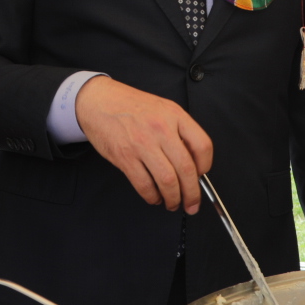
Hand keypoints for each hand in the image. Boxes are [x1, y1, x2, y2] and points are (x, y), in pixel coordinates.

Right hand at [75, 75, 210, 212]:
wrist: (99, 100)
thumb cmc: (130, 106)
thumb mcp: (162, 109)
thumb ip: (179, 130)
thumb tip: (192, 162)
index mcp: (174, 115)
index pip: (202, 146)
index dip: (205, 167)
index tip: (201, 176)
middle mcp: (161, 128)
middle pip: (186, 169)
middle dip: (192, 194)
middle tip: (192, 203)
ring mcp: (142, 143)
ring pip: (167, 181)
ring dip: (173, 199)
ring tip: (173, 203)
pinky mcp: (125, 156)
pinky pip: (144, 185)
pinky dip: (152, 196)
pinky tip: (154, 197)